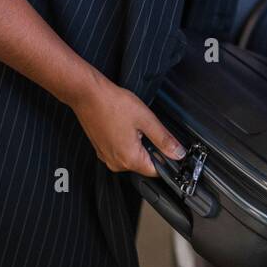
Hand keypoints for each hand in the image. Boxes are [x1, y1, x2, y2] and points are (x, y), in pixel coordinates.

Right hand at [69, 70, 186, 176]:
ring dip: (139, 144)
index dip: (167, 160)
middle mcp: (116, 163)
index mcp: (129, 159)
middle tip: (149, 128)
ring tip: (134, 125)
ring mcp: (107, 157)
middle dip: (152, 149)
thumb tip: (178, 153)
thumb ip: (164, 139)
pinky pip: (121, 152)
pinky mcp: (101, 150)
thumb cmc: (113, 104)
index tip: (169, 146)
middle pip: (144, 164)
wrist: (88, 95)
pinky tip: (125, 126)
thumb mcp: (146, 120)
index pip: (156, 171)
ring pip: (132, 157)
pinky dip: (127, 142)